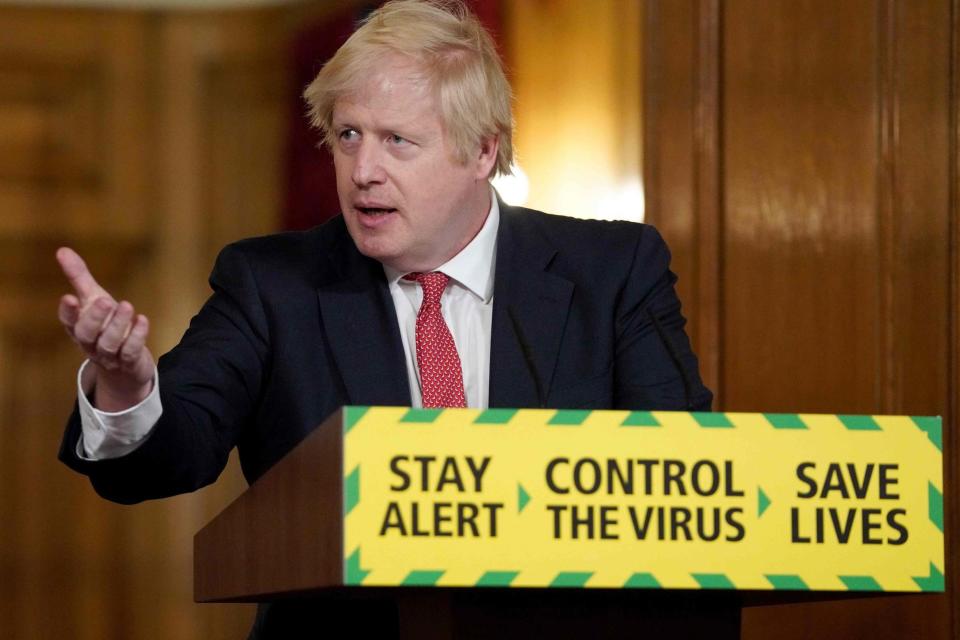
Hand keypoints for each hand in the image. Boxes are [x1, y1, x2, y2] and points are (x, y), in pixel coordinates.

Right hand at [57, 247, 155, 411]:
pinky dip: (137, 337)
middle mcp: (90, 342)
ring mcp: (109, 355)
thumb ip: (79, 277)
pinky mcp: (128, 362)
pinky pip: (130, 352)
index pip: (68, 321)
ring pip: (109, 343)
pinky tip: (143, 320)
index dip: (68, 312)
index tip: (69, 297)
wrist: (124, 365)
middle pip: (86, 334)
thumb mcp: (93, 299)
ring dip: (118, 325)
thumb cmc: (105, 325)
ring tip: (127, 306)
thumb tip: (62, 250)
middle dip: (94, 318)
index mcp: (78, 327)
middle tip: (106, 301)